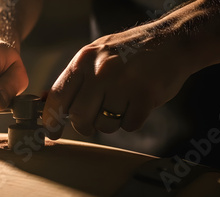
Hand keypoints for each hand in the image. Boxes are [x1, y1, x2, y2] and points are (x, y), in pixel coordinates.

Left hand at [42, 29, 194, 138]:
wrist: (173, 40)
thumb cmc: (129, 53)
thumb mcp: (96, 56)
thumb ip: (74, 79)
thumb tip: (46, 102)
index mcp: (84, 60)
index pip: (58, 97)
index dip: (51, 119)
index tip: (52, 132)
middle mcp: (101, 71)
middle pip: (80, 117)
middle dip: (85, 126)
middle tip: (93, 121)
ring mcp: (124, 83)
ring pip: (105, 125)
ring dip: (111, 123)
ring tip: (121, 105)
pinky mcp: (145, 95)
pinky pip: (129, 125)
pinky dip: (131, 121)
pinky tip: (137, 104)